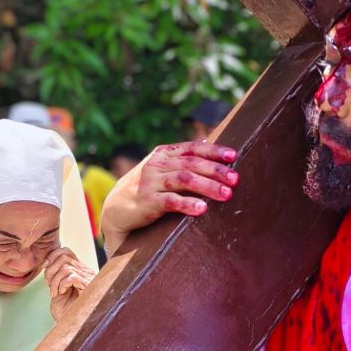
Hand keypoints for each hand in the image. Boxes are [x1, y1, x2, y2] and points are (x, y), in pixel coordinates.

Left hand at [43, 247, 95, 320]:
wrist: (72, 328)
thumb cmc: (66, 312)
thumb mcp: (57, 289)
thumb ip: (56, 275)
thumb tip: (47, 263)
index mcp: (79, 271)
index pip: (67, 251)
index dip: (53, 256)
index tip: (44, 268)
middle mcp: (86, 272)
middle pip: (64, 256)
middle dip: (51, 270)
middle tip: (48, 285)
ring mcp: (88, 279)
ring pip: (66, 267)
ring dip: (54, 280)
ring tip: (55, 292)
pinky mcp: (89, 287)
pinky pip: (72, 276)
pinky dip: (61, 284)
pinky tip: (61, 293)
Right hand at [100, 141, 238, 254]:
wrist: (116, 208)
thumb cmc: (146, 187)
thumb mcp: (161, 167)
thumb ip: (181, 157)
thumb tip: (207, 141)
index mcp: (164, 153)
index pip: (192, 148)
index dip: (214, 151)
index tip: (232, 156)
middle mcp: (158, 164)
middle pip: (192, 164)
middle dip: (216, 171)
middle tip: (235, 180)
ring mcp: (151, 182)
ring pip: (184, 180)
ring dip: (208, 187)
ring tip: (226, 194)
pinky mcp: (148, 201)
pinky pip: (171, 201)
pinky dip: (188, 204)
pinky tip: (202, 209)